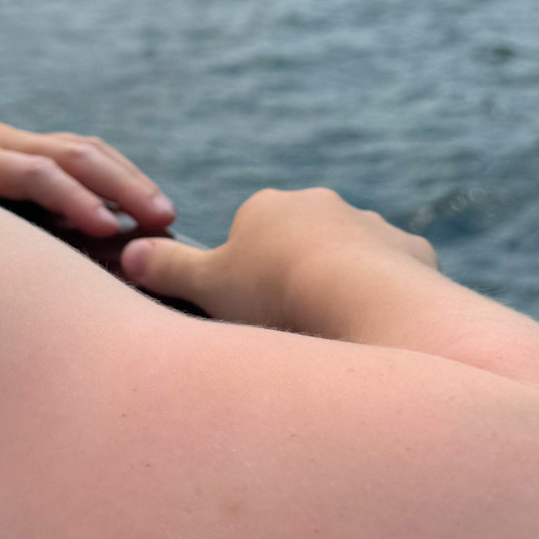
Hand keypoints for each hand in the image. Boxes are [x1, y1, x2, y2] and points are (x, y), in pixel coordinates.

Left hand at [0, 75, 174, 236]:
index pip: (29, 172)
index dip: (70, 198)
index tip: (106, 227)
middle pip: (72, 152)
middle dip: (121, 184)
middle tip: (162, 219)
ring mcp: (12, 139)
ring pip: (82, 147)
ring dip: (126, 176)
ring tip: (165, 213)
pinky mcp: (19, 146)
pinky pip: (74, 152)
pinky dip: (111, 172)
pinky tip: (135, 200)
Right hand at [121, 185, 434, 327]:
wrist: (364, 300)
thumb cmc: (275, 293)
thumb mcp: (207, 285)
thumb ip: (167, 269)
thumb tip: (128, 253)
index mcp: (268, 206)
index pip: (248, 233)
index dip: (245, 274)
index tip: (248, 309)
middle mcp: (322, 205)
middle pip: (300, 241)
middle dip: (295, 276)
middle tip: (289, 325)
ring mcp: (372, 225)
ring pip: (350, 258)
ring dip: (341, 288)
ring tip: (334, 334)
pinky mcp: (411, 251)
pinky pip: (394, 276)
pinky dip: (383, 300)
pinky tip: (375, 331)